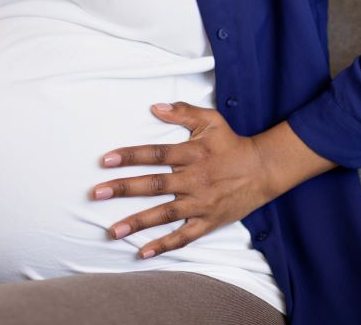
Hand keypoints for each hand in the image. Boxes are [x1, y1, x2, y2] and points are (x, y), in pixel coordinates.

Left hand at [91, 101, 297, 260]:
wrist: (264, 170)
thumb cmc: (232, 143)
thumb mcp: (211, 120)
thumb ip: (182, 112)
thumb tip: (154, 106)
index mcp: (192, 154)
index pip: (155, 154)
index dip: (130, 156)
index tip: (105, 160)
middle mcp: (194, 179)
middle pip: (154, 185)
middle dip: (124, 189)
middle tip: (97, 194)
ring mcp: (201, 203)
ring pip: (165, 214)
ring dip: (138, 222)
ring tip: (113, 231)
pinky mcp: (208, 222)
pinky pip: (184, 236)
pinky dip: (164, 245)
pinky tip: (144, 252)